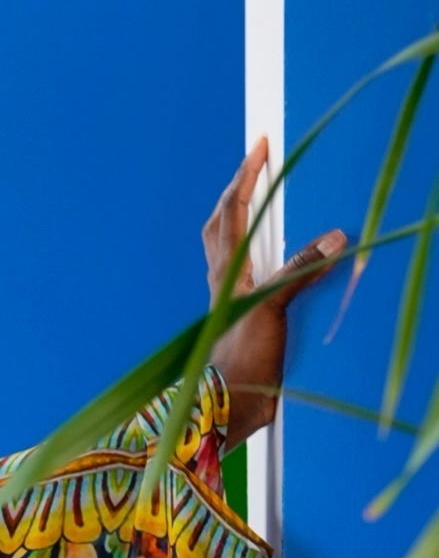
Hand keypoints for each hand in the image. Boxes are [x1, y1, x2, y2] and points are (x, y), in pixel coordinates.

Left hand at [204, 137, 347, 449]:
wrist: (229, 412)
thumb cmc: (240, 363)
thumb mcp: (271, 310)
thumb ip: (299, 271)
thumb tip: (336, 236)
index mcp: (226, 272)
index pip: (232, 210)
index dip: (246, 176)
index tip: (261, 145)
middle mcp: (225, 283)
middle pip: (222, 225)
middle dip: (236, 193)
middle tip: (256, 167)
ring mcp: (232, 302)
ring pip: (232, 250)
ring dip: (244, 223)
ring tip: (264, 202)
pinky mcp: (246, 322)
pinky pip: (254, 277)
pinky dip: (266, 259)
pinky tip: (280, 260)